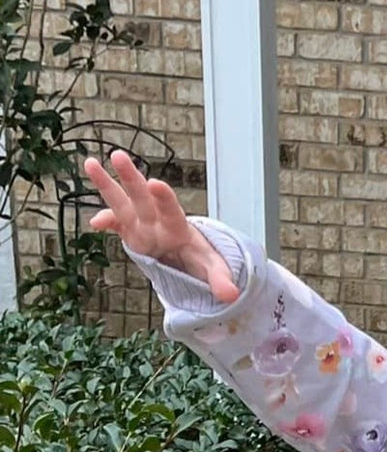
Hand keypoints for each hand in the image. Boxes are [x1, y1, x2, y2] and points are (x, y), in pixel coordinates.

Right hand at [83, 150, 239, 303]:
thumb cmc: (201, 257)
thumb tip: (231, 296)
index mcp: (177, 225)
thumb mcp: (213, 268)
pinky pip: (115, 224)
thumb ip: (221, 280)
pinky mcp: (130, 232)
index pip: (171, 209)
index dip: (164, 197)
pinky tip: (95, 224)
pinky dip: (105, 221)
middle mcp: (156, 219)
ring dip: (106, 185)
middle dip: (131, 177)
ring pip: (122, 202)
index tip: (155, 184)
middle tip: (118, 155)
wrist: (188, 256)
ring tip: (89, 163)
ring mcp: (141, 224)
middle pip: (142, 196)